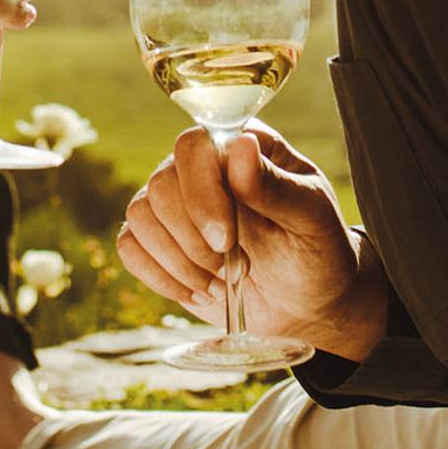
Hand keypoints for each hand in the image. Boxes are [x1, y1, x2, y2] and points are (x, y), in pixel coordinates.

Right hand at [119, 122, 389, 359]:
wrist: (307, 303)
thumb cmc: (317, 250)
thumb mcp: (312, 218)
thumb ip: (276, 186)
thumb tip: (239, 146)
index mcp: (240, 145)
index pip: (193, 146)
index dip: (201, 194)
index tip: (228, 239)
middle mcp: (201, 167)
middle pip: (160, 184)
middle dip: (193, 238)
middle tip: (236, 266)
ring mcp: (176, 203)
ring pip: (139, 214)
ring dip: (179, 260)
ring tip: (222, 280)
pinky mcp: (158, 240)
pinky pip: (130, 246)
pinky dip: (162, 276)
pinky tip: (201, 289)